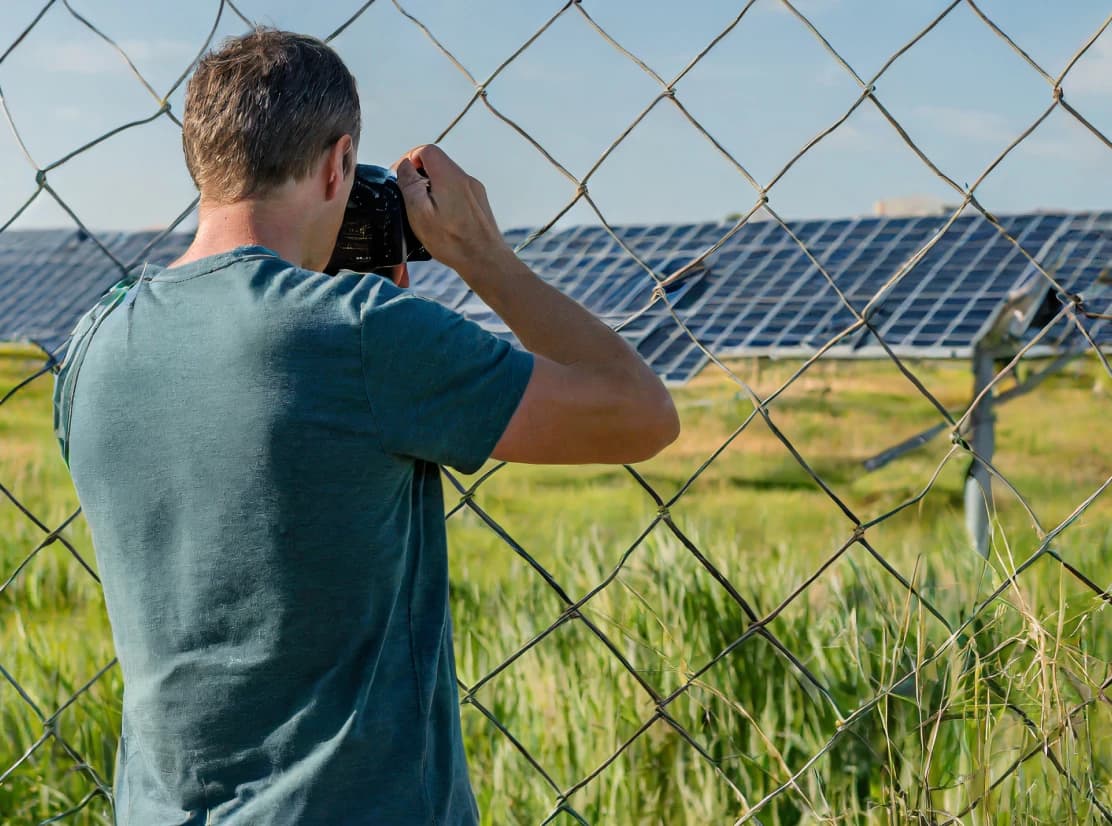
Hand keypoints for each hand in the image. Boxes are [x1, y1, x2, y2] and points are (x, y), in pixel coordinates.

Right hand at [393, 145, 509, 276]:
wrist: (485, 260)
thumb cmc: (452, 241)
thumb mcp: (419, 212)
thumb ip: (409, 183)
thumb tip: (405, 166)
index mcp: (449, 176)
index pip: (427, 150)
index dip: (410, 160)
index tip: (403, 178)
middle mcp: (465, 179)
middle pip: (438, 164)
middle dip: (420, 177)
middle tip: (411, 199)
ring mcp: (475, 191)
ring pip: (448, 179)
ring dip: (433, 190)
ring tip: (427, 214)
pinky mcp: (480, 204)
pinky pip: (458, 193)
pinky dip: (446, 200)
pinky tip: (443, 222)